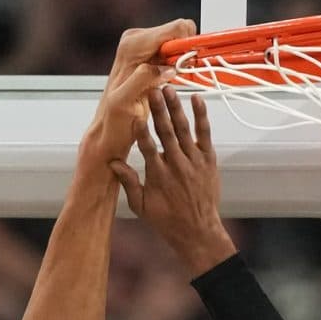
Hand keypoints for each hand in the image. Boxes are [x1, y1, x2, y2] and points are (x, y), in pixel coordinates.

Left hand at [83, 21, 192, 168]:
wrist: (108, 129)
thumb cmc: (114, 119)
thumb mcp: (125, 101)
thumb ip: (144, 78)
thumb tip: (167, 68)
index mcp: (132, 46)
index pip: (176, 28)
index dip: (188, 47)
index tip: (189, 65)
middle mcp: (137, 40)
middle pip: (181, 33)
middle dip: (187, 54)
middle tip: (181, 77)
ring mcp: (144, 47)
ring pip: (180, 43)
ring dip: (185, 62)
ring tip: (176, 82)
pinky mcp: (150, 56)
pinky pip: (176, 53)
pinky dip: (181, 66)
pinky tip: (172, 81)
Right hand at [114, 88, 236, 274]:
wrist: (198, 230)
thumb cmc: (166, 219)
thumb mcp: (141, 206)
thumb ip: (128, 182)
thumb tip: (112, 163)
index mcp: (158, 175)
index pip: (148, 148)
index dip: (141, 131)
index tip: (135, 115)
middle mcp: (177, 165)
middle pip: (166, 132)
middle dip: (158, 110)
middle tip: (152, 90)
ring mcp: (194, 161)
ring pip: (184, 129)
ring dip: (176, 107)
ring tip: (169, 88)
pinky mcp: (208, 159)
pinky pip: (204, 133)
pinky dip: (201, 116)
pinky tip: (196, 99)